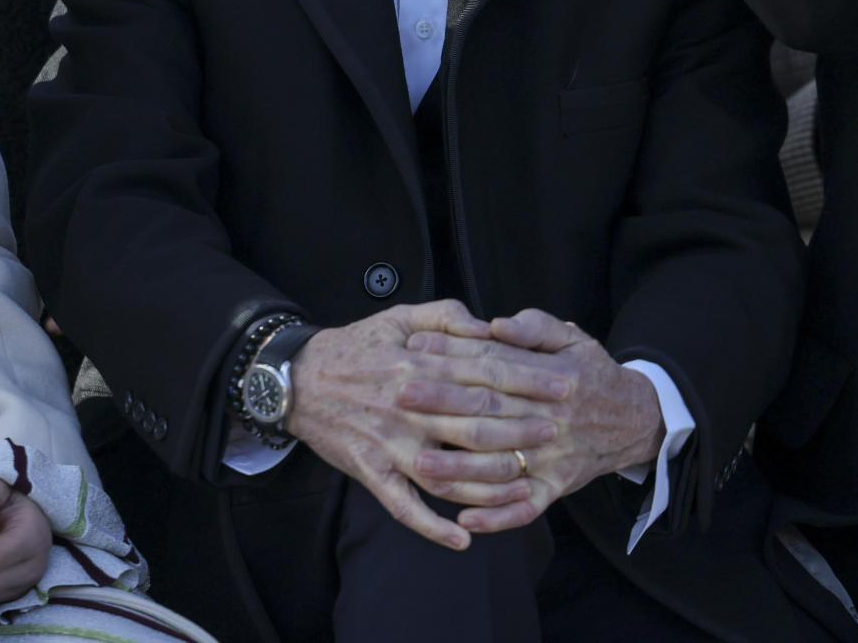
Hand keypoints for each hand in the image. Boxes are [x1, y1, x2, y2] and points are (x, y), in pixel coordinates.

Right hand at [287, 299, 565, 549]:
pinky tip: (463, 541)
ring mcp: (389, 443)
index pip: (483, 373)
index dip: (526, 380)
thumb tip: (488, 325)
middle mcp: (408, 405)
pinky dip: (432, 528)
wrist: (297, 379)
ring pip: (448, 471)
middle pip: (474, 422)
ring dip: (488, 482)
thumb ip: (446, 316)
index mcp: (418, 362)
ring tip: (525, 484)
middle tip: (558, 431)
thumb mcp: (398, 316)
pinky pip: (404, 507)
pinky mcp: (371, 472)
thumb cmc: (355, 346)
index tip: (560, 385)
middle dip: (521, 428)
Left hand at [403, 309, 664, 534]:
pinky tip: (464, 520)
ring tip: (418, 463)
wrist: (634, 420)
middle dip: (441, 404)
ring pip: (500, 465)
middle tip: (398, 397)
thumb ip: (535, 327)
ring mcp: (553, 457)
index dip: (452, 355)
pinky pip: (524, 508)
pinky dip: (496, 517)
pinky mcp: (556, 488)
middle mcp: (550, 418)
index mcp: (551, 375)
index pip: (492, 363)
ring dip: (459, 468)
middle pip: (489, 411)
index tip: (414, 349)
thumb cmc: (591, 372)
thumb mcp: (571, 337)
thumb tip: (497, 324)